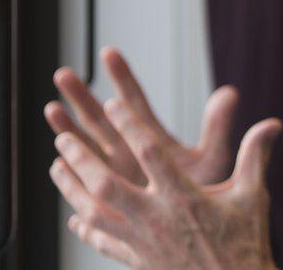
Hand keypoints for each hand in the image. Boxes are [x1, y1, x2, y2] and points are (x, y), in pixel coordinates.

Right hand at [45, 47, 236, 185]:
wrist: (194, 229)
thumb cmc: (204, 191)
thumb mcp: (212, 156)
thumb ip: (217, 126)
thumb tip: (231, 93)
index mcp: (152, 137)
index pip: (135, 102)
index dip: (123, 77)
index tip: (109, 53)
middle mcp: (129, 149)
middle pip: (102, 117)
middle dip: (82, 97)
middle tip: (64, 75)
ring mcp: (116, 171)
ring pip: (86, 144)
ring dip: (68, 126)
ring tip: (52, 107)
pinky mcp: (108, 193)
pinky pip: (85, 176)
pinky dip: (71, 165)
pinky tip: (57, 153)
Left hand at [50, 96, 281, 268]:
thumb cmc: (245, 242)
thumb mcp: (253, 195)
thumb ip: (256, 156)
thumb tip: (273, 123)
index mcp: (185, 197)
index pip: (150, 153)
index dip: (129, 125)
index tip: (112, 103)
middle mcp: (158, 217)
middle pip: (107, 183)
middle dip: (82, 158)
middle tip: (64, 136)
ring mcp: (142, 241)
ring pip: (94, 212)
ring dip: (71, 188)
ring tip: (56, 167)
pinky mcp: (138, 260)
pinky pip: (102, 241)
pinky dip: (85, 227)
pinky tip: (76, 217)